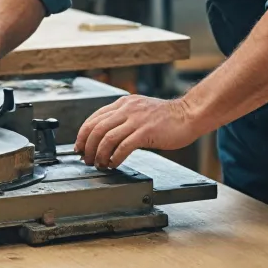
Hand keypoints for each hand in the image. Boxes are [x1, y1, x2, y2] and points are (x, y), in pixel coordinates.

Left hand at [74, 95, 197, 169]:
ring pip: (107, 138)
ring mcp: (136, 120)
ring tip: (99, 164)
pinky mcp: (146, 132)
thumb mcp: (139, 110)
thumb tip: (105, 137)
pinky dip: (115, 158)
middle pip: (96, 128)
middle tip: (86, 159)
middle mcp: (127, 109)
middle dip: (87, 147)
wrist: (188, 115)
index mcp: (123, 103)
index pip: (94, 118)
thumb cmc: (166, 117)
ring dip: (99, 155)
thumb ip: (123, 119)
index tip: (79, 147)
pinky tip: (114, 164)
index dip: (82, 135)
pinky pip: (123, 147)